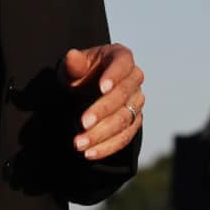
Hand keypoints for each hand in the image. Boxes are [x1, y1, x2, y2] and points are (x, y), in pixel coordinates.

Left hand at [61, 43, 144, 160]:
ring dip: (102, 133)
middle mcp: (134, 78)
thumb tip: (72, 55)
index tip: (101, 88)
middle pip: (123, 95)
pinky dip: (107, 147)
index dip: (114, 76)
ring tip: (79, 144)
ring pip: (124, 119)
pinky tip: (90, 153)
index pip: (122, 64)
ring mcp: (137, 100)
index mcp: (121, 57)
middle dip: (103, 110)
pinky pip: (125, 136)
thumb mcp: (73, 66)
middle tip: (83, 123)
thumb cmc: (81, 73)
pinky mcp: (135, 121)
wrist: (87, 89)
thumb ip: (74, 64)